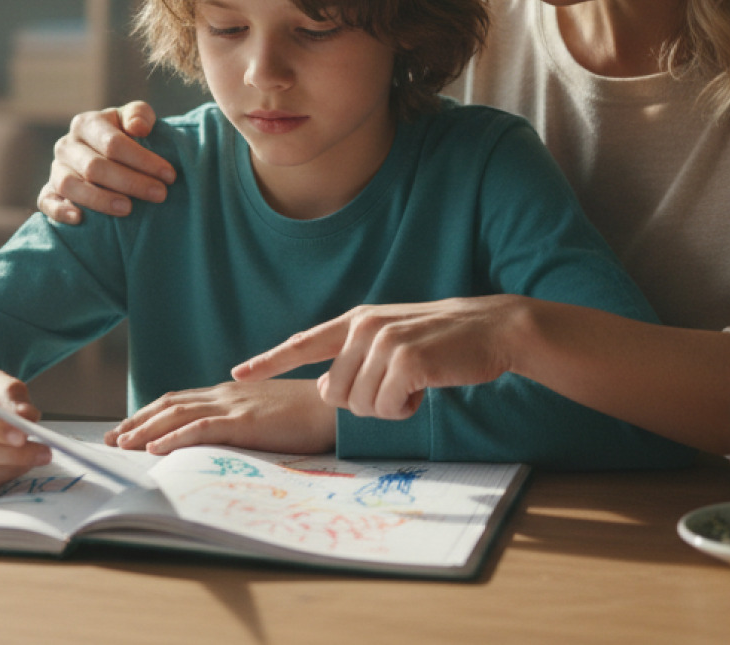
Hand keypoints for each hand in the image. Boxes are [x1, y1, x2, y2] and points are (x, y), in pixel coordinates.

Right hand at [37, 101, 174, 224]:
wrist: (109, 156)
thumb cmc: (127, 136)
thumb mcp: (136, 119)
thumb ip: (140, 115)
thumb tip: (138, 128)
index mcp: (86, 123)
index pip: (113, 143)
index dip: (143, 160)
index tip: (169, 176)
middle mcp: (66, 145)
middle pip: (94, 167)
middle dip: (130, 182)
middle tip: (160, 195)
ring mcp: (56, 170)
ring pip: (70, 185)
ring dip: (100, 199)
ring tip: (128, 209)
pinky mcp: (48, 192)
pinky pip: (46, 202)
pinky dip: (60, 211)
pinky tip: (80, 219)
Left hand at [104, 380, 334, 455]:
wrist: (335, 406)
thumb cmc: (307, 414)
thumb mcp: (267, 414)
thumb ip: (243, 420)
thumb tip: (222, 437)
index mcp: (230, 392)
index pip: (179, 399)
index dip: (149, 413)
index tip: (126, 428)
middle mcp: (225, 394)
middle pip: (169, 404)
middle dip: (136, 421)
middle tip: (111, 439)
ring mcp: (234, 406)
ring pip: (177, 414)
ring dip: (145, 430)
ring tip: (121, 444)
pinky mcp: (245, 422)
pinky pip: (201, 429)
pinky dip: (173, 438)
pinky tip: (154, 449)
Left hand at [231, 297, 532, 419]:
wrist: (490, 328)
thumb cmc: (441, 342)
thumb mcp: (392, 340)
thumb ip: (356, 358)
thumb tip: (326, 387)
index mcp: (356, 321)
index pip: (303, 343)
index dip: (269, 360)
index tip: (239, 373)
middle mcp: (363, 328)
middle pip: (333, 392)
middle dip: (362, 404)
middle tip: (397, 389)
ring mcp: (383, 342)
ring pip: (359, 405)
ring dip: (388, 407)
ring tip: (415, 383)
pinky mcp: (406, 360)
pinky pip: (387, 408)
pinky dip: (406, 409)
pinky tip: (425, 388)